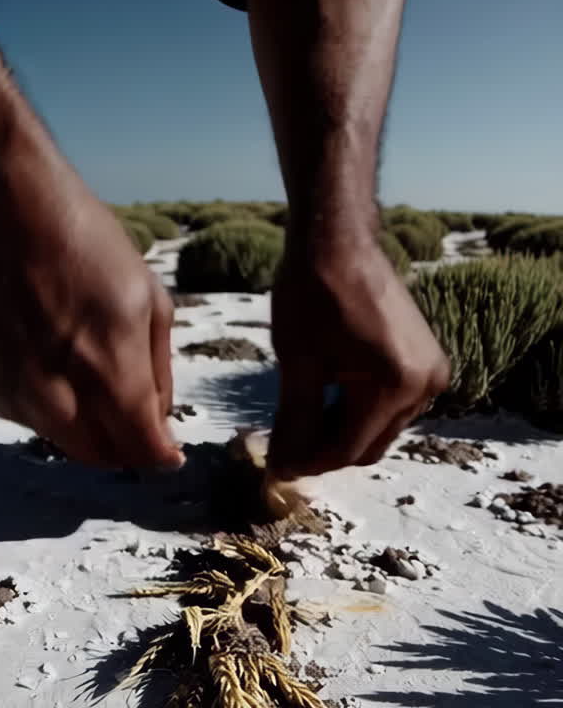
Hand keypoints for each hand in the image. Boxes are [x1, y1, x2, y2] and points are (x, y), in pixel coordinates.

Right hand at [0, 153, 181, 468]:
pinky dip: (51, 411)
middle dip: (127, 447)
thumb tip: (160, 421)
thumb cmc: (86, 245)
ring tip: (92, 381)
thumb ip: (158, 371)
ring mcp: (21, 395)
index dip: (161, 456)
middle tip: (135, 420)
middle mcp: (64, 394)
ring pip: (66, 443)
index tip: (169, 451)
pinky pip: (31, 420)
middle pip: (104, 456)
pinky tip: (53, 365)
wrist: (3, 214)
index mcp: (112, 372)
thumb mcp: (150, 299)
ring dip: (89, 430)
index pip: (143, 448)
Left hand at [267, 243, 449, 477]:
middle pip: (368, 445)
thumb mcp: (298, 364)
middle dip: (325, 451)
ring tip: (299, 423)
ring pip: (380, 428)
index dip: (308, 463)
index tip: (276, 468)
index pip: (347, 449)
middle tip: (284, 448)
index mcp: (394, 386)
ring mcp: (431, 374)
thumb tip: (285, 467)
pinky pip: (391, 405)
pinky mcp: (427, 361)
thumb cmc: (313, 293)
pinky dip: (359, 410)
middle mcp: (424, 386)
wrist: (340, 239)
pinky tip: (326, 399)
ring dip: (342, 431)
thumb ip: (295, 423)